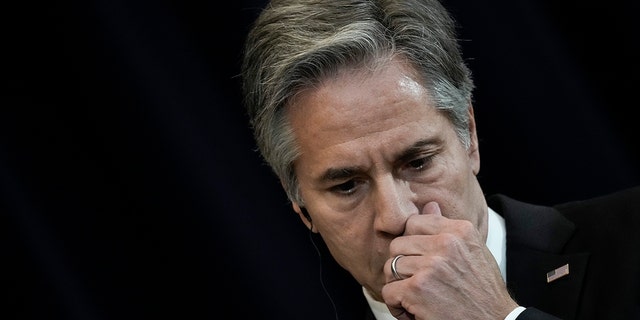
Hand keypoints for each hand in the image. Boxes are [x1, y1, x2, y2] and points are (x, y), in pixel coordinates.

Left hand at [382, 202, 517, 319]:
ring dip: (399, 287)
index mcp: (460, 231)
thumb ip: (448, 228)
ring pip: (390, 267)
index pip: (413, 222)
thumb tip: (430, 204)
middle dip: (402, 266)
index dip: (411, 244)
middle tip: (418, 283)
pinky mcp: (417, 289)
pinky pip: (388, 291)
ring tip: (418, 297)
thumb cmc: (482, 291)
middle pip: (397, 245)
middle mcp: (446, 244)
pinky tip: (414, 311)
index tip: (420, 260)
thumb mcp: (472, 251)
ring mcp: (430, 266)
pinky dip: (397, 306)